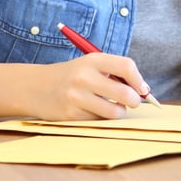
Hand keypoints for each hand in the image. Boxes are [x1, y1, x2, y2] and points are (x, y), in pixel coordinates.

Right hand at [29, 53, 151, 120]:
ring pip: (114, 111)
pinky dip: (101, 118)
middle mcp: (84, 77)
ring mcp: (76, 97)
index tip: (143, 90)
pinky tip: (92, 110)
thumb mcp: (91, 65)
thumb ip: (115, 73)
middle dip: (134, 101)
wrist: (36, 87)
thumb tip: (144, 91)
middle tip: (133, 102)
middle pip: (124, 93)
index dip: (139, 80)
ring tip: (112, 106)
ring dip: (118, 112)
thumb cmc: (72, 76)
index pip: (126, 66)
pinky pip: (99, 120)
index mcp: (93, 60)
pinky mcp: (71, 114)